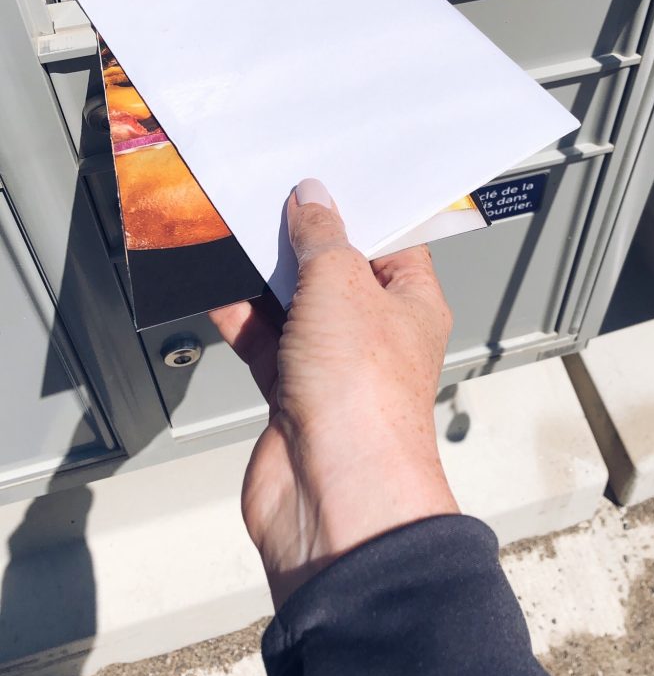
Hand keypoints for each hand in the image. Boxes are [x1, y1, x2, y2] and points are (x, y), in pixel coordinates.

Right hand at [210, 178, 458, 606]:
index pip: (391, 243)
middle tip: (269, 202)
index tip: (324, 183)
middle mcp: (377, 334)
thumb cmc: (365, 396)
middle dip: (303, 242)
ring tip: (237, 236)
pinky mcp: (294, 394)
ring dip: (267, 279)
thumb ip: (322, 238)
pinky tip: (218, 290)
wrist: (334, 492)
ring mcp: (334, 365)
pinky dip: (242, 319)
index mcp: (413, 303)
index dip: (358, 212)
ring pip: (296, 307)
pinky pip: (265, 343)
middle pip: (338, 273)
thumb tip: (312, 201)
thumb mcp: (342, 285)